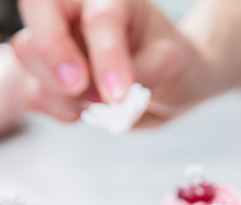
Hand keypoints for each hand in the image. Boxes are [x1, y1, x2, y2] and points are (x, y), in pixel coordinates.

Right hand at [11, 0, 208, 125]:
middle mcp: (74, 9)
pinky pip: (31, 90)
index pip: (100, 19)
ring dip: (56, 88)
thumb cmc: (168, 62)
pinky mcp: (47, 75)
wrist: (167, 81)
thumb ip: (144, 73)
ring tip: (94, 107)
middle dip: (53, 51)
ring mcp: (55, 40)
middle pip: (37, 7)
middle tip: (77, 88)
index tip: (119, 94)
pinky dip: (52, 108)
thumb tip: (112, 96)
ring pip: (27, 52)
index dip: (107, 56)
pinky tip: (78, 115)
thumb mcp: (170, 64)